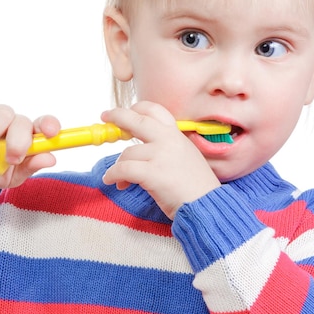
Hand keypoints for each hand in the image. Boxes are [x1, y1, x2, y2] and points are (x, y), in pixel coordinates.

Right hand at [0, 103, 60, 188]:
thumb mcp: (11, 177)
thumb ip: (30, 167)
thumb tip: (51, 159)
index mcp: (28, 138)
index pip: (44, 125)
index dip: (50, 125)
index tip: (51, 132)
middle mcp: (15, 124)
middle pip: (24, 122)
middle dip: (19, 141)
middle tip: (12, 158)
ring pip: (5, 115)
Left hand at [101, 101, 220, 218]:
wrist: (207, 205)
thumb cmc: (196, 186)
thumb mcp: (187, 156)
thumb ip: (168, 146)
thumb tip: (142, 146)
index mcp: (177, 135)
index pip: (156, 110)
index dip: (138, 108)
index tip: (128, 112)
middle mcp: (169, 140)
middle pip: (136, 120)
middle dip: (117, 116)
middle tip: (106, 116)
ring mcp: (161, 155)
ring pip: (127, 152)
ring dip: (117, 165)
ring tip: (118, 179)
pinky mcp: (152, 173)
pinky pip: (123, 169)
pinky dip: (113, 175)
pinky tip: (113, 182)